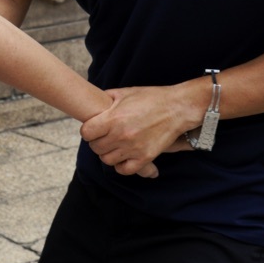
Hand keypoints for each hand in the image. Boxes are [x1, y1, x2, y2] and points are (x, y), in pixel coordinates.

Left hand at [81, 85, 199, 177]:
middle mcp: (121, 135)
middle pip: (95, 147)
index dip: (88, 130)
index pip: (86, 133)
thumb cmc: (151, 98)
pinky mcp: (145, 157)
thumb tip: (93, 102)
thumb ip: (106, 98)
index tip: (94, 128)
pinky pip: (124, 170)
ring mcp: (133, 148)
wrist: (177, 108)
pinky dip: (121, 165)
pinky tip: (123, 157)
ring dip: (107, 153)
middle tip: (104, 136)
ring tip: (114, 146)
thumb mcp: (125, 92)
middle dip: (97, 141)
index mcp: (113, 119)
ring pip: (107, 160)